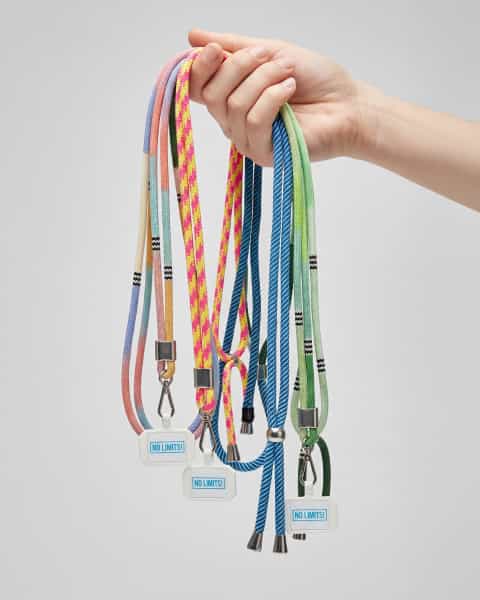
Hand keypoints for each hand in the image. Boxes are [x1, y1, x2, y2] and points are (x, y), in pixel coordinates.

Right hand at [188, 29, 369, 165]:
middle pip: (211, 96)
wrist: (348, 104)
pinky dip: (273, 98)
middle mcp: (234, 122)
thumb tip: (192, 36)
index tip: (216, 49)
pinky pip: (254, 122)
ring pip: (235, 106)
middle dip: (239, 67)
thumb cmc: (315, 79)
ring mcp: (247, 140)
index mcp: (231, 97)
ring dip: (264, 80)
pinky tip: (290, 90)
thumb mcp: (271, 51)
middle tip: (270, 56)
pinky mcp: (264, 153)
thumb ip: (233, 46)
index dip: (199, 68)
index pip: (196, 89)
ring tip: (289, 75)